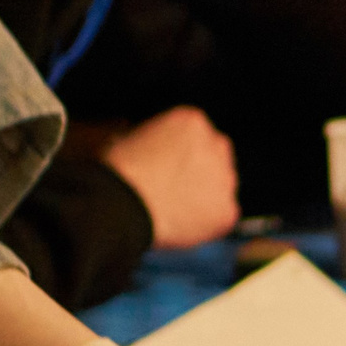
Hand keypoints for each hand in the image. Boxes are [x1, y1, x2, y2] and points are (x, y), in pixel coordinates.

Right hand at [99, 106, 239, 247]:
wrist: (121, 205)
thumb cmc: (118, 172)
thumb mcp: (130, 138)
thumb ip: (156, 141)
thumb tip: (156, 153)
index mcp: (192, 121)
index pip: (196, 135)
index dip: (180, 153)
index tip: (167, 167)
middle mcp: (216, 144)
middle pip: (216, 156)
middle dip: (200, 171)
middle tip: (174, 189)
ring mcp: (225, 178)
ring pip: (220, 187)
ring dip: (204, 196)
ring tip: (172, 210)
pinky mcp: (227, 210)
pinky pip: (221, 216)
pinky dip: (206, 223)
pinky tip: (179, 224)